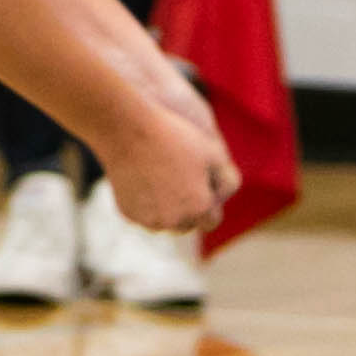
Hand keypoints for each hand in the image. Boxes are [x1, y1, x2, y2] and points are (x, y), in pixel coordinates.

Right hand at [100, 100, 236, 234]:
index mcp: (199, 207)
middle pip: (188, 224)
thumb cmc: (174, 137)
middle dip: (189, 209)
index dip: (209, 202)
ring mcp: (149, 220)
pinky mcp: (129, 214)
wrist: (128, 131)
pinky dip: (146, 204)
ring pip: (165, 223)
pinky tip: (145, 180)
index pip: (212, 220)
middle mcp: (175, 220)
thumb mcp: (213, 153)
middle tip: (181, 181)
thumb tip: (225, 197)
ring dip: (168, 210)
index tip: (202, 185)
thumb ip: (227, 181)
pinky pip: (144, 216)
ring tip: (164, 179)